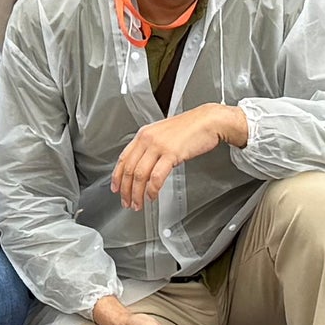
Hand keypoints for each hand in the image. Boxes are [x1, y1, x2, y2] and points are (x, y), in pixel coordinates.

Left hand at [108, 102, 242, 206]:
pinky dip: (152, 189)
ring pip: (140, 175)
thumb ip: (152, 147)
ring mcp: (159, 146)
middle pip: (129, 169)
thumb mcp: (164, 134)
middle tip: (127, 202)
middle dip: (126, 190)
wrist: (208, 120)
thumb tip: (144, 166)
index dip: (117, 176)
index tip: (116, 188)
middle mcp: (148, 139)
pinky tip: (152, 196)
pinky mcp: (171, 153)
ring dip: (137, 193)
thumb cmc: (190, 127)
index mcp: (144, 134)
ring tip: (138, 204)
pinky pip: (157, 176)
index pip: (123, 158)